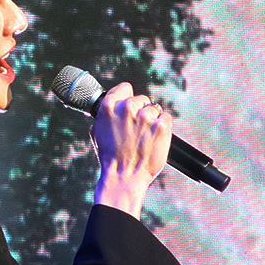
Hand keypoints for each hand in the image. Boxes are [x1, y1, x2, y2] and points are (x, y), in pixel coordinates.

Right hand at [91, 82, 172, 218]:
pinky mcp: (161, 125)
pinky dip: (163, 128)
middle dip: (140, 111)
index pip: (124, 88)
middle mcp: (127, 108)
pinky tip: (153, 139)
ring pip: (154, 109)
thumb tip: (109, 106)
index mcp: (109, 108)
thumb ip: (105, 116)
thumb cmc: (111, 158)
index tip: (129, 105)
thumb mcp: (98, 133)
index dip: (127, 96)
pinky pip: (166, 118)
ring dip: (152, 120)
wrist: (124, 176)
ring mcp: (145, 116)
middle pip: (141, 99)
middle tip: (136, 130)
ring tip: (144, 137)